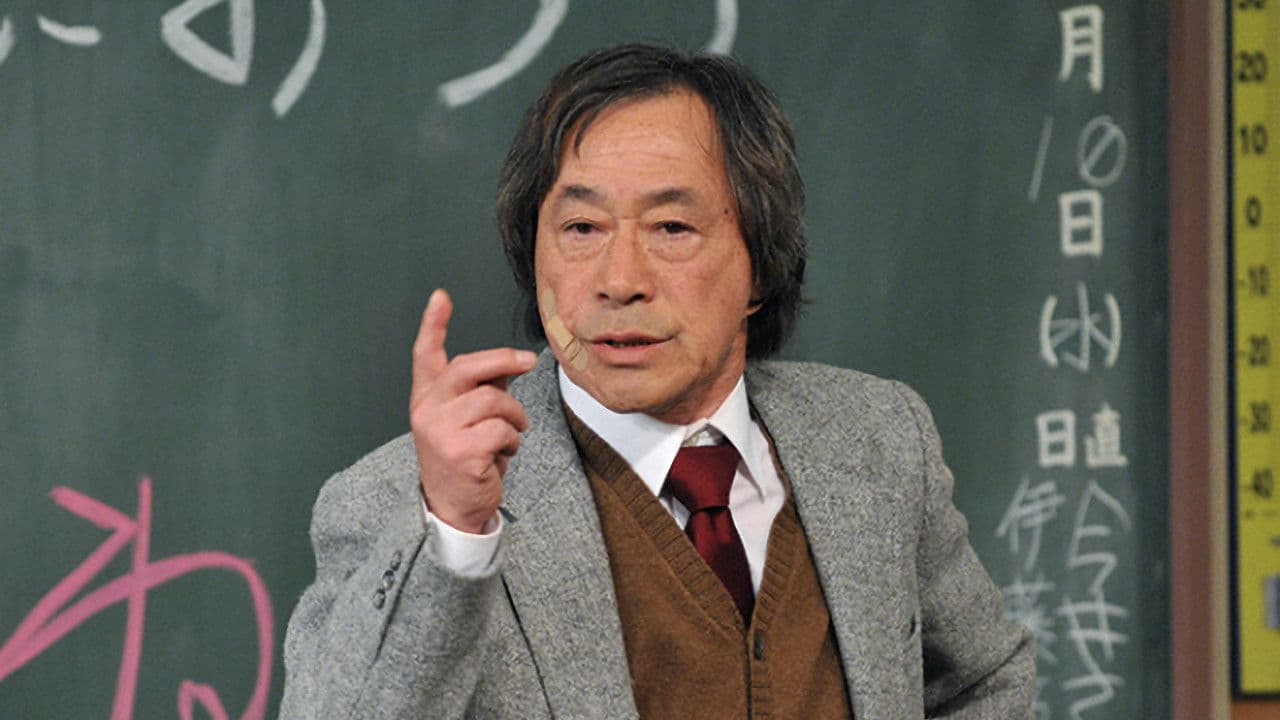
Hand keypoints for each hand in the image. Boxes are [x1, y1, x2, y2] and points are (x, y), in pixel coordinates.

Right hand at [409, 289, 537, 532]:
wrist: (453, 509)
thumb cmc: (464, 459)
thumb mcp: (465, 420)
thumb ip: (480, 390)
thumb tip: (508, 365)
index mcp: (426, 398)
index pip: (425, 354)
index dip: (433, 324)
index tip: (441, 297)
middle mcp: (427, 411)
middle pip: (469, 367)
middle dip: (504, 360)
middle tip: (528, 362)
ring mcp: (441, 431)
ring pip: (494, 400)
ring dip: (514, 416)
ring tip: (511, 434)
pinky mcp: (461, 451)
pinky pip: (503, 429)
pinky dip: (513, 441)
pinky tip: (503, 454)